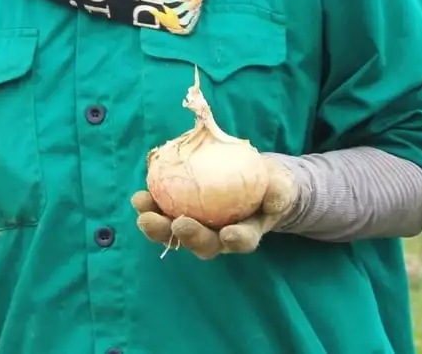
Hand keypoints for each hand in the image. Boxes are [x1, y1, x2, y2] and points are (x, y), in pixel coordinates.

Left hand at [131, 154, 298, 259]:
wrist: (254, 178)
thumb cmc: (270, 186)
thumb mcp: (281, 186)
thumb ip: (279, 191)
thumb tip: (273, 196)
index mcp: (246, 232)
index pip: (242, 240)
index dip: (237, 239)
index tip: (229, 233)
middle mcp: (219, 236)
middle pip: (203, 244)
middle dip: (189, 237)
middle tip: (178, 224)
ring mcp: (199, 226)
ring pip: (178, 233)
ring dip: (159, 227)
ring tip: (144, 213)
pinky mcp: (181, 211)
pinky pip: (165, 212)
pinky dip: (152, 206)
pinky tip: (140, 197)